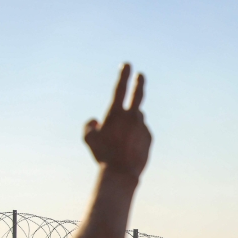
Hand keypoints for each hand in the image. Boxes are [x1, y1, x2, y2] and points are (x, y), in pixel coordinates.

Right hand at [84, 64, 151, 179]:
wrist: (122, 173)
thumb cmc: (103, 156)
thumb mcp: (89, 140)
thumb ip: (88, 127)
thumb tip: (95, 121)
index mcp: (116, 114)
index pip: (120, 89)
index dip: (123, 75)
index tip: (127, 64)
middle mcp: (131, 117)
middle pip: (138, 95)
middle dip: (139, 83)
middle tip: (141, 75)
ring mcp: (142, 126)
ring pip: (137, 118)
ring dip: (131, 122)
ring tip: (122, 138)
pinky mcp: (149, 137)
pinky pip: (141, 131)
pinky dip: (135, 135)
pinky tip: (129, 147)